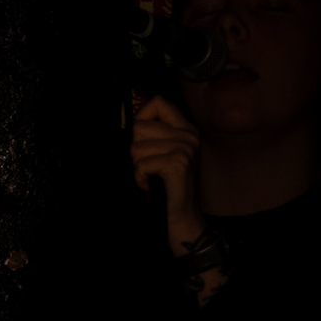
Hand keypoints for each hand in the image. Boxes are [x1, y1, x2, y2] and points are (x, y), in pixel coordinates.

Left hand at [129, 93, 206, 251]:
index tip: (139, 136)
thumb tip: (133, 121)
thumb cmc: (168, 187)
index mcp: (186, 129)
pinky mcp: (178, 164)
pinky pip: (141, 164)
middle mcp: (188, 136)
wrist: (183, 218)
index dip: (140, 115)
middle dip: (136, 150)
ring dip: (137, 167)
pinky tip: (152, 185)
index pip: (158, 102)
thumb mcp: (164, 155)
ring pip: (136, 147)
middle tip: (149, 166)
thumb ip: (154, 135)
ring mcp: (185, 149)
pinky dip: (140, 178)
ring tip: (152, 177)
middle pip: (140, 126)